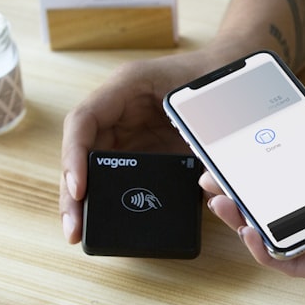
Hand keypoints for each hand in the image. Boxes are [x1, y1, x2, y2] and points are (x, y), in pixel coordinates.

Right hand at [59, 48, 236, 243]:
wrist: (231, 71)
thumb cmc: (216, 80)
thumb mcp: (204, 102)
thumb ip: (199, 135)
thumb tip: (202, 185)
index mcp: (127, 86)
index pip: (84, 121)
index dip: (75, 156)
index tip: (80, 190)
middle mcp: (118, 108)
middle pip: (81, 150)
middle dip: (73, 191)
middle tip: (73, 229)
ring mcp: (127, 128)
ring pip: (93, 165)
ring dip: (83, 199)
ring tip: (78, 233)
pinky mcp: (139, 147)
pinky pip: (116, 172)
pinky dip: (107, 197)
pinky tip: (103, 223)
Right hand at [201, 99, 304, 279]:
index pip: (293, 177)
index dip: (261, 169)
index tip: (234, 157)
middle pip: (278, 206)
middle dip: (242, 195)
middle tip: (215, 182)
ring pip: (278, 235)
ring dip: (244, 221)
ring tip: (222, 204)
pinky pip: (293, 260)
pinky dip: (266, 250)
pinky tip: (248, 231)